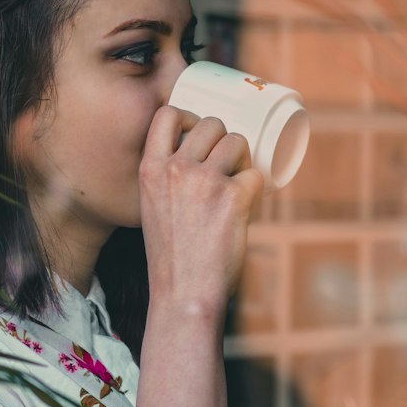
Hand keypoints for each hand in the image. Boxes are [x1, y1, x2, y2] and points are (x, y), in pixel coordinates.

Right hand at [138, 105, 262, 316]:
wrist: (183, 292)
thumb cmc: (170, 256)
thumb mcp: (151, 208)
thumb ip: (166, 181)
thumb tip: (197, 157)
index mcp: (150, 170)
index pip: (167, 114)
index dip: (188, 115)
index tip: (198, 131)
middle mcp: (176, 169)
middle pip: (210, 123)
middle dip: (223, 137)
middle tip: (226, 163)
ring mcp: (206, 181)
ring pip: (237, 141)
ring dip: (243, 158)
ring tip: (239, 180)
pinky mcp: (234, 197)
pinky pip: (256, 174)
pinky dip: (256, 187)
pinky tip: (248, 203)